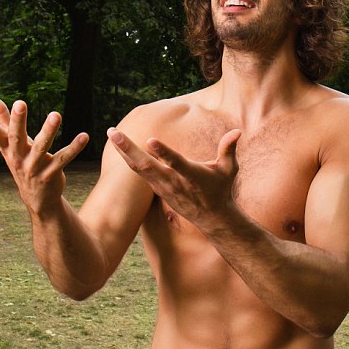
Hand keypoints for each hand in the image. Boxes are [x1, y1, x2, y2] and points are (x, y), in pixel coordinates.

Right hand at [0, 93, 88, 214]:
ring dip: (48, 131)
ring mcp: (34, 167)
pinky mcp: (51, 174)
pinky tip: (84, 136)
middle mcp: (18, 158)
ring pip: (41, 147)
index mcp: (7, 149)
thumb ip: (1, 118)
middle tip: (20, 103)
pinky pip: (63, 159)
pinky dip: (74, 148)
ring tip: (56, 114)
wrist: (37, 198)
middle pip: (16, 138)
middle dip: (18, 121)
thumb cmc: (22, 161)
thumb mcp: (10, 143)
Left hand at [108, 127, 241, 227]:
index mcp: (191, 175)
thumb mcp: (229, 170)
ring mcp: (163, 187)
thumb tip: (237, 131)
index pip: (175, 163)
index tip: (150, 140)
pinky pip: (140, 174)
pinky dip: (128, 161)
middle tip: (113, 133)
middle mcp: (174, 182)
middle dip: (128, 149)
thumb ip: (228, 149)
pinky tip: (119, 148)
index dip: (163, 152)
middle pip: (147, 165)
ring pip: (139, 169)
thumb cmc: (221, 189)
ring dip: (124, 152)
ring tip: (111, 134)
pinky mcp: (158, 189)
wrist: (211, 217)